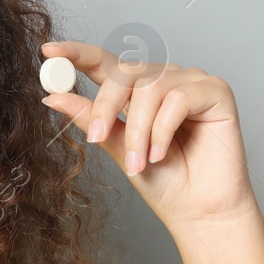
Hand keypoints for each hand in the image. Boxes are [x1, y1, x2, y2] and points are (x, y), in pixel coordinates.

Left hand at [39, 40, 258, 229]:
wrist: (197, 212)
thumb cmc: (164, 182)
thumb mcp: (116, 148)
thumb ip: (91, 119)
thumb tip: (53, 98)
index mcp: (137, 91)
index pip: (104, 62)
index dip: (77, 53)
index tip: (48, 52)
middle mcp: (164, 79)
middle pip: (125, 71)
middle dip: (106, 105)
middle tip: (97, 138)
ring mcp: (191, 82)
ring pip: (150, 88)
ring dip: (138, 131)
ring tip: (140, 162)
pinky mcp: (215, 92)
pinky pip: (178, 98)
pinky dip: (163, 130)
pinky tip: (162, 153)